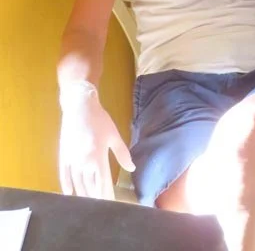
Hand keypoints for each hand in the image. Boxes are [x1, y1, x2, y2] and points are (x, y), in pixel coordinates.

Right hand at [58, 82, 134, 199]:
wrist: (79, 108)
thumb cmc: (100, 120)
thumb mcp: (114, 136)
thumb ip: (122, 154)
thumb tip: (131, 168)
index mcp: (98, 158)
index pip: (103, 182)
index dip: (107, 195)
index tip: (112, 205)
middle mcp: (83, 162)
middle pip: (90, 186)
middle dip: (96, 198)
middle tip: (102, 208)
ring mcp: (71, 160)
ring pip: (77, 183)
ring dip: (83, 194)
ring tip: (89, 204)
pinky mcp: (63, 156)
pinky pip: (64, 174)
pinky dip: (66, 185)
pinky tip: (70, 193)